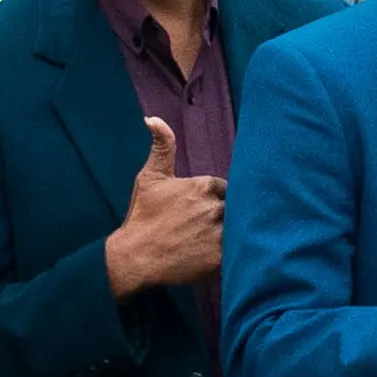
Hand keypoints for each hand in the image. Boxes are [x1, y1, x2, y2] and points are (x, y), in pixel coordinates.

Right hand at [104, 114, 226, 293]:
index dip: (220, 202)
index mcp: (205, 185)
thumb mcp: (150, 178)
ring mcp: (219, 232)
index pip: (230, 191)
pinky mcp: (221, 257)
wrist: (134, 257)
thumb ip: (161, 146)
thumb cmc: (142, 216)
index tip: (209, 213)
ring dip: (238, 235)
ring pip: (242, 230)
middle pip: (239, 209)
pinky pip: (240, 252)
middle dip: (231, 217)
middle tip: (214, 230)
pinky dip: (237, 254)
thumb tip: (153, 118)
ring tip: (219, 243)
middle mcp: (215, 206)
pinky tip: (222, 257)